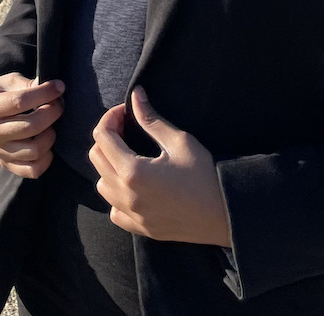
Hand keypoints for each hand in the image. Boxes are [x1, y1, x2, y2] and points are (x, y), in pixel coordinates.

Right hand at [0, 73, 64, 178]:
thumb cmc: (0, 92)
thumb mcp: (9, 81)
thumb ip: (28, 84)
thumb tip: (53, 89)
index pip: (20, 102)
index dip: (44, 94)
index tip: (59, 87)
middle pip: (30, 127)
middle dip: (51, 113)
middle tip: (58, 105)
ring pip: (34, 150)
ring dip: (50, 136)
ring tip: (51, 125)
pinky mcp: (6, 164)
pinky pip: (32, 170)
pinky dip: (46, 159)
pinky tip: (47, 145)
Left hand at [89, 86, 231, 245]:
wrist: (228, 214)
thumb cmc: (206, 175)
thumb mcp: (179, 141)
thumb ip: (150, 119)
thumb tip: (135, 95)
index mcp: (133, 172)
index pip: (102, 136)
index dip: (111, 117)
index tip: (126, 111)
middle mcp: (127, 196)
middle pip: (96, 158)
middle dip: (107, 137)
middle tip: (127, 127)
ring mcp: (134, 215)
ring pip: (102, 185)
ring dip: (108, 165)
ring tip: (129, 154)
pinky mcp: (143, 229)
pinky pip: (115, 212)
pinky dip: (116, 196)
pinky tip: (133, 185)